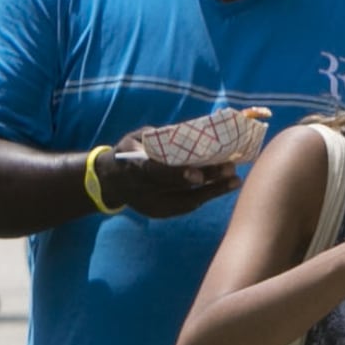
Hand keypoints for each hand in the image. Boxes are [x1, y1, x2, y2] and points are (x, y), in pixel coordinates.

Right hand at [92, 146, 244, 220]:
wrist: (110, 181)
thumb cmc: (127, 152)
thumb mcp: (134, 139)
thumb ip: (156, 137)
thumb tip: (189, 131)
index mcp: (133, 168)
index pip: (155, 172)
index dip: (177, 174)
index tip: (198, 174)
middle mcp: (142, 190)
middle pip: (177, 187)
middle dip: (205, 180)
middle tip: (230, 169)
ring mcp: (151, 204)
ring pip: (185, 201)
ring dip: (212, 190)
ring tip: (235, 180)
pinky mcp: (159, 212)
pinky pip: (185, 206)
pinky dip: (205, 196)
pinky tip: (224, 186)